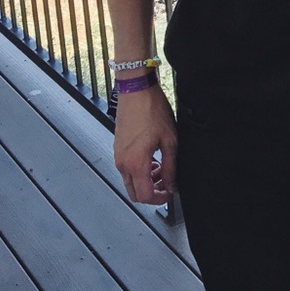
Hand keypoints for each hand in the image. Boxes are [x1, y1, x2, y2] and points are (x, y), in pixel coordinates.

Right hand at [113, 84, 177, 204]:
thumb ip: (170, 166)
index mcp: (136, 163)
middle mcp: (123, 163)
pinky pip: (126, 169)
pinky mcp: (117, 149)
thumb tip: (171, 183)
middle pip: (134, 193)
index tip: (170, 193)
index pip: (145, 196)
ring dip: (146, 181)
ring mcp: (118, 156)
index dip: (160, 199)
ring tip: (161, 167)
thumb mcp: (169, 140)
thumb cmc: (152, 110)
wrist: (136, 91)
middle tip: (166, 182)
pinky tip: (152, 158)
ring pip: (130, 181)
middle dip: (152, 192)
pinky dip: (139, 171)